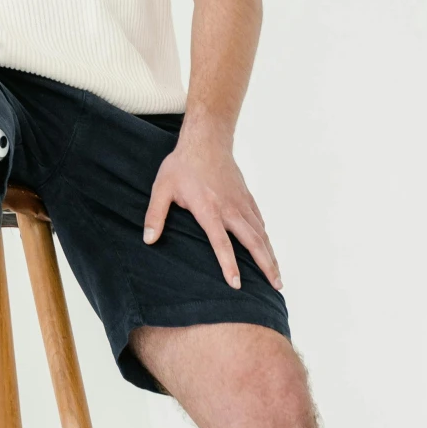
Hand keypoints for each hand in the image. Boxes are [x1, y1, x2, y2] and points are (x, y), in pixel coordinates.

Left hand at [142, 123, 281, 290]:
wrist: (206, 139)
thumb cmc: (182, 165)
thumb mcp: (162, 188)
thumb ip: (155, 215)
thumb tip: (148, 240)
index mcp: (208, 209)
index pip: (221, 243)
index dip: (229, 265)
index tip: (237, 285)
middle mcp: (230, 208)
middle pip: (253, 242)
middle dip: (266, 265)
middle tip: (276, 287)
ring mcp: (241, 203)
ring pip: (261, 233)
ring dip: (271, 255)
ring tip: (278, 277)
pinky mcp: (247, 197)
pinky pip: (259, 222)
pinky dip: (266, 238)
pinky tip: (269, 250)